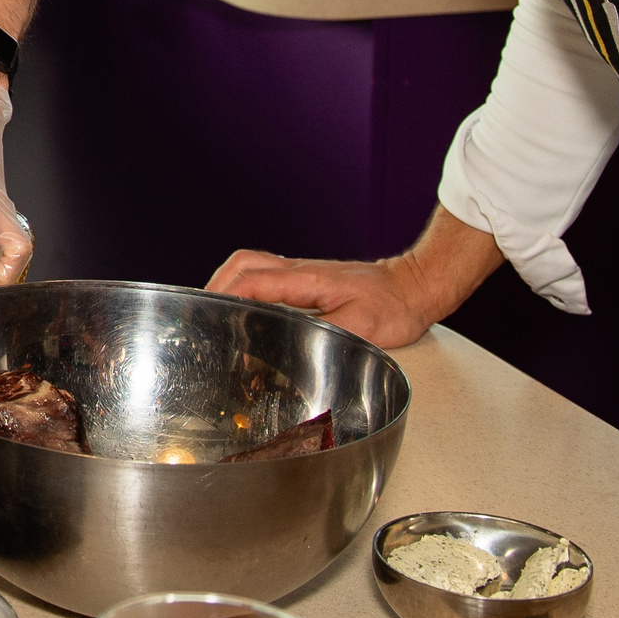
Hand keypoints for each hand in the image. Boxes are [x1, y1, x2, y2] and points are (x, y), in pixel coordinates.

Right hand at [207, 249, 440, 348]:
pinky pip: (264, 272)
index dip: (224, 296)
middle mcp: (298, 270)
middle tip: (204, 311)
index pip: (252, 280)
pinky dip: (245, 285)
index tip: (208, 315)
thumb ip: (326, 338)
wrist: (414, 286)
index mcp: (306, 279)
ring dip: (228, 282)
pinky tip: (247, 306)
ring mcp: (301, 270)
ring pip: (250, 264)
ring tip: (218, 309)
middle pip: (242, 264)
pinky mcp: (306, 277)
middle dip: (216, 285)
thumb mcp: (365, 329)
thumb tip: (293, 354)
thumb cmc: (394, 306)